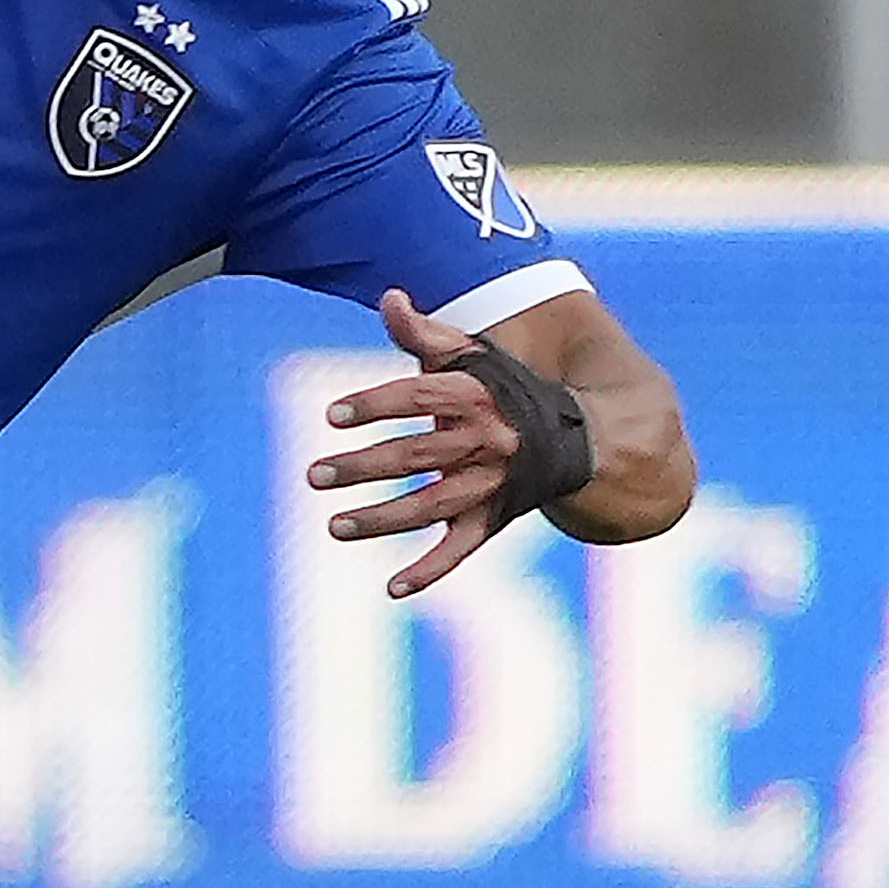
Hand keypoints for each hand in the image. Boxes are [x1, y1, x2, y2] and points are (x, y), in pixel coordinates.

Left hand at [311, 290, 536, 598]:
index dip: (376, 403)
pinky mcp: (493, 520)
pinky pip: (461, 551)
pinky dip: (430, 572)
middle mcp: (485, 443)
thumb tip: (388, 297)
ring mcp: (489, 485)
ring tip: (333, 527)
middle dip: (363, 467)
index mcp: (476, 398)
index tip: (332, 414)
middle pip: (416, 456)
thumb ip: (425, 334)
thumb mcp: (473, 356)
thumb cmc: (505, 390)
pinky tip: (392, 590)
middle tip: (312, 475)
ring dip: (382, 522)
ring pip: (431, 507)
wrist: (577, 436)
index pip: (419, 398)